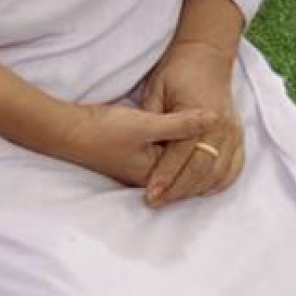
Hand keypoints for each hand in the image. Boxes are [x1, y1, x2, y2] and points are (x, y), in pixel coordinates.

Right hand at [51, 96, 221, 194]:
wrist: (66, 131)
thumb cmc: (104, 130)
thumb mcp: (147, 123)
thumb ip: (182, 123)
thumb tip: (215, 117)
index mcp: (157, 174)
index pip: (195, 166)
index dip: (213, 148)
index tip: (230, 127)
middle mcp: (151, 177)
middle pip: (188, 168)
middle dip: (207, 154)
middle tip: (229, 131)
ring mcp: (141, 169)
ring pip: (177, 162)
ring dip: (192, 150)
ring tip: (213, 132)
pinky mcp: (133, 157)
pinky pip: (166, 156)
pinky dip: (178, 146)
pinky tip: (183, 131)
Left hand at [136, 42, 244, 207]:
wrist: (206, 56)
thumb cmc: (177, 72)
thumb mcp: (156, 90)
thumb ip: (153, 120)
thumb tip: (143, 149)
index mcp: (199, 114)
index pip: (179, 155)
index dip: (164, 176)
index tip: (150, 193)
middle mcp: (221, 126)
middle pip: (200, 169)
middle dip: (178, 190)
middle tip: (158, 202)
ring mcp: (234, 132)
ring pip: (217, 173)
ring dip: (196, 190)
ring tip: (174, 199)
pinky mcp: (239, 136)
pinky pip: (234, 168)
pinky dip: (219, 183)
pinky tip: (202, 191)